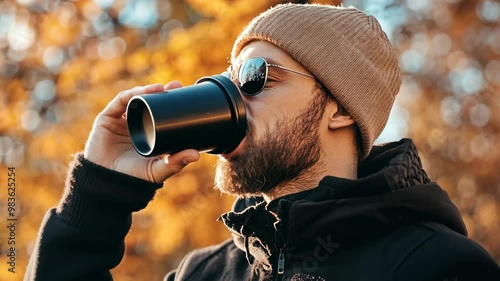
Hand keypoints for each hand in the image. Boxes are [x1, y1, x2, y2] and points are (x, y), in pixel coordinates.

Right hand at [83, 81, 199, 182]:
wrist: (106, 184)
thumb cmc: (133, 178)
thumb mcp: (158, 170)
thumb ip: (175, 162)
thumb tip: (197, 154)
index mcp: (149, 133)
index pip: (162, 113)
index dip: (172, 102)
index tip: (184, 94)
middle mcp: (135, 124)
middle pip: (150, 102)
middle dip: (162, 92)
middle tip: (176, 86)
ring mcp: (121, 121)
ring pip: (135, 99)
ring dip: (147, 90)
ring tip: (159, 88)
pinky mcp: (107, 119)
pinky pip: (119, 102)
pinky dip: (130, 95)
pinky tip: (141, 92)